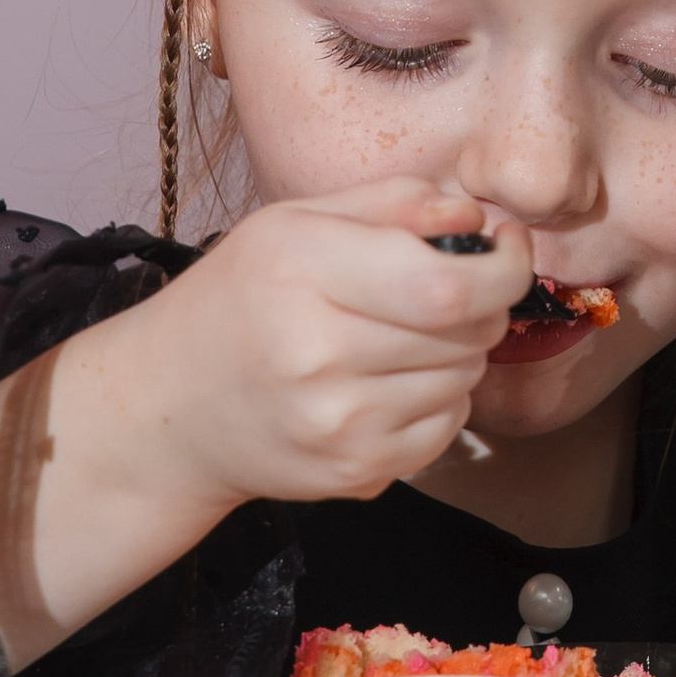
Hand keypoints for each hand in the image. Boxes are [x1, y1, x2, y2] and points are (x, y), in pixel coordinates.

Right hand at [0, 180, 530, 662]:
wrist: (170, 407)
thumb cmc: (239, 298)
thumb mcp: (297, 221)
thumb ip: (393, 202)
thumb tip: (476, 219)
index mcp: (305, 271)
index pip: (451, 285)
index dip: (505, 266)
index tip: (506, 246)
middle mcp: (320, 355)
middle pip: (469, 333)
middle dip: (482, 303)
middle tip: (445, 287)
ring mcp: (338, 426)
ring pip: (465, 380)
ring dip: (458, 352)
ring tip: (400, 336)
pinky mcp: (353, 474)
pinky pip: (445, 429)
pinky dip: (438, 400)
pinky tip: (388, 382)